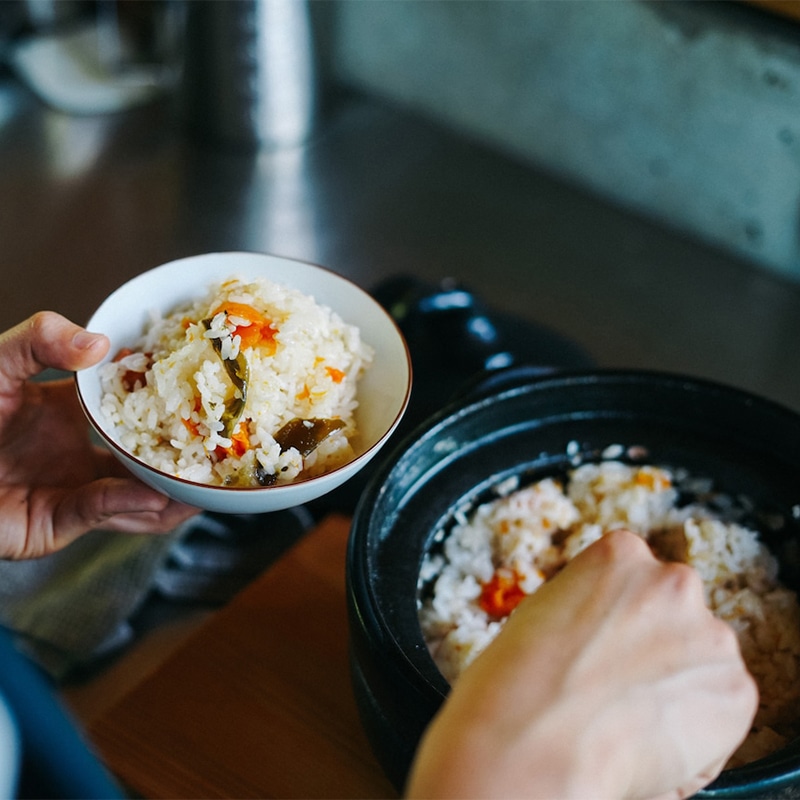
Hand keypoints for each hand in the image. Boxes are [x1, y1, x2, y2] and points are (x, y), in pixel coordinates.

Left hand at [0, 312, 198, 558]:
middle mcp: (80, 452)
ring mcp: (74, 488)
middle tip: (220, 444)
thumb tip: (100, 342)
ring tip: (207, 483)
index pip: (131, 406)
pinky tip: (156, 495)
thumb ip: (41, 340)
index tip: (198, 391)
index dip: (165, 401)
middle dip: (181, 453)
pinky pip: (103, 511)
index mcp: (71, 411)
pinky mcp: (59, 523)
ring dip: (171, 490)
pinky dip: (131, 504)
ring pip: (137, 492)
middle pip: (143, 454)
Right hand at [406, 529, 757, 799]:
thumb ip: (590, 609)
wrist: (533, 738)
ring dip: (679, 687)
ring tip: (630, 721)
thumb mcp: (544, 612)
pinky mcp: (735, 690)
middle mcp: (674, 582)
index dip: (621, 619)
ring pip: (703, 662)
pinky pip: (720, 714)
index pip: (638, 579)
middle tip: (620, 685)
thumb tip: (607, 636)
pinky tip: (648, 745)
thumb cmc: (518, 681)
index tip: (606, 645)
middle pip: (677, 614)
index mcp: (621, 552)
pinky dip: (696, 736)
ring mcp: (710, 635)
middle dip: (657, 646)